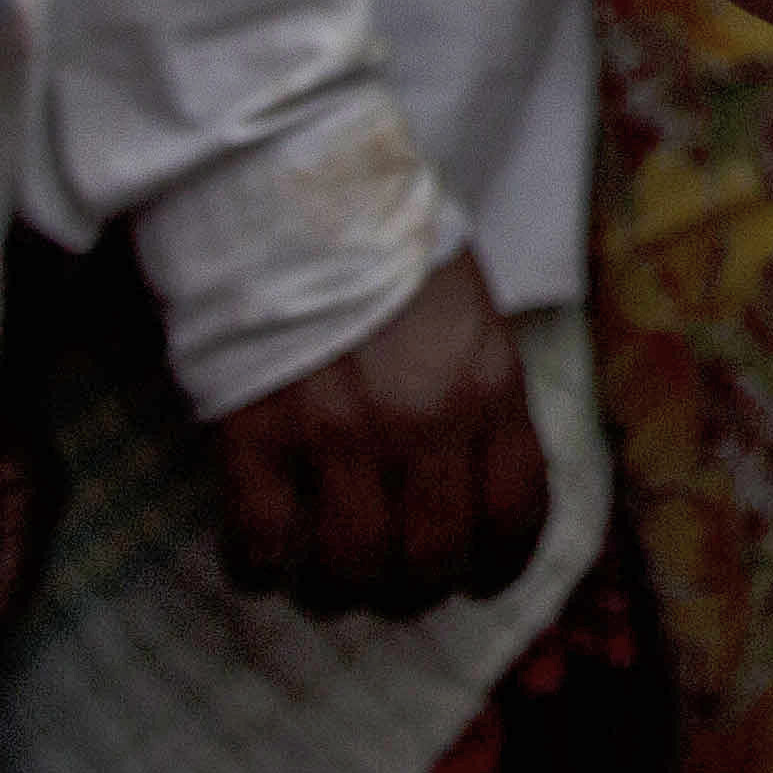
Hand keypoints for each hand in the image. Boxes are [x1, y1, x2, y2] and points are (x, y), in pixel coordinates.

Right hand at [210, 249, 548, 620]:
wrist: (288, 180)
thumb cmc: (381, 239)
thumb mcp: (468, 308)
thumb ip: (478, 390)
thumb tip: (475, 475)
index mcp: (488, 382)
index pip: (516, 510)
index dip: (499, 565)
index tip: (477, 580)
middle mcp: (423, 418)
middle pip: (432, 557)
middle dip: (415, 591)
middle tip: (392, 586)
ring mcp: (337, 431)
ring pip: (351, 568)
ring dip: (340, 592)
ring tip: (327, 582)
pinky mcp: (256, 433)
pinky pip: (262, 544)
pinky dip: (261, 572)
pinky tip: (263, 562)